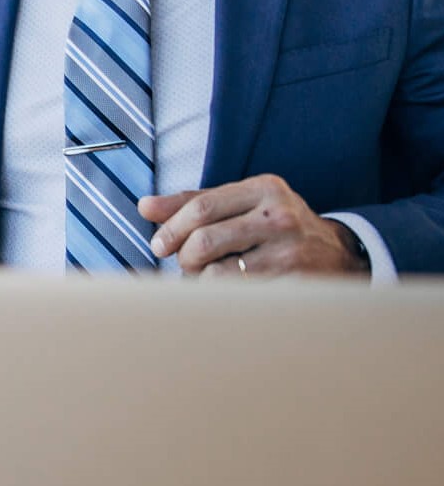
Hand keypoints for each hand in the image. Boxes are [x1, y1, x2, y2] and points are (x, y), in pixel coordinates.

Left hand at [139, 173, 369, 277]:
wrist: (339, 257)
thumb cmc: (277, 229)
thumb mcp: (244, 205)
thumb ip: (195, 203)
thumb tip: (145, 206)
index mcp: (264, 188)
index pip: (202, 205)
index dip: (171, 228)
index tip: (158, 245)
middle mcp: (279, 215)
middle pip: (205, 238)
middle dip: (183, 256)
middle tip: (184, 264)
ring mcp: (288, 251)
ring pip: (217, 272)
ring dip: (201, 280)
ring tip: (209, 278)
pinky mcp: (293, 284)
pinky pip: (236, 296)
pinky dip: (221, 296)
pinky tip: (229, 291)